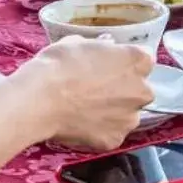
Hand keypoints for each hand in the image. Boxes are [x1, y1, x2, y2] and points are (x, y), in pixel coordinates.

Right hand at [12, 36, 153, 150]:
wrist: (40, 99)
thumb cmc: (58, 64)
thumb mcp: (79, 42)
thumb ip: (100, 48)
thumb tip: (103, 49)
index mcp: (138, 61)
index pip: (143, 59)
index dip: (124, 62)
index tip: (110, 65)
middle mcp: (142, 91)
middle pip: (139, 89)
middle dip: (123, 89)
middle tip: (96, 88)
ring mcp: (130, 119)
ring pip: (127, 114)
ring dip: (113, 111)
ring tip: (85, 109)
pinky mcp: (115, 140)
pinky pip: (111, 133)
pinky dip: (99, 130)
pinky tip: (80, 123)